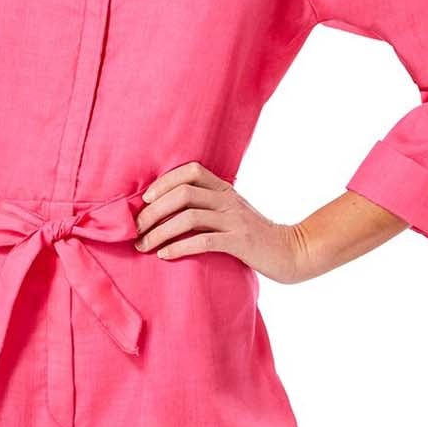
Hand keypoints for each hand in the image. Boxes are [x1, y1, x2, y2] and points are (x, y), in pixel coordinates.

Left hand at [133, 161, 318, 284]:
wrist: (291, 252)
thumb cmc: (255, 235)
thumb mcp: (232, 212)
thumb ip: (209, 204)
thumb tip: (169, 208)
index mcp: (225, 188)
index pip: (190, 171)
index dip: (164, 182)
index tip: (145, 200)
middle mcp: (228, 200)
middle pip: (183, 193)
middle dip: (153, 211)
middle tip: (136, 229)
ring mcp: (235, 221)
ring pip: (189, 217)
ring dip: (160, 232)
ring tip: (144, 246)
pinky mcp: (240, 243)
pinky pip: (204, 242)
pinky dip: (179, 248)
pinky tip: (165, 256)